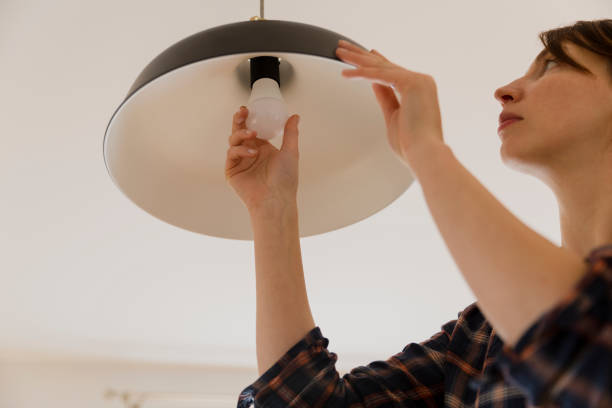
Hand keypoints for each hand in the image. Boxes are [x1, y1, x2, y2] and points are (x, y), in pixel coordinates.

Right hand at [225, 106, 300, 210]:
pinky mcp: (232, 171)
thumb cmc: (285, 180)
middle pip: (239, 131)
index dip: (249, 118)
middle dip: (239, 120)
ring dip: (241, 134)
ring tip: (252, 135)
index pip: (252, 128)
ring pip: (233, 140)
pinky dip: (240, 150)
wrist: (276, 200)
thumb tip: (295, 116)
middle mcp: (250, 154)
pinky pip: (231, 154)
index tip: (249, 108)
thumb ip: (291, 133)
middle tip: (243, 112)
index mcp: (263, 149)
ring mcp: (240, 162)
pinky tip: (252, 153)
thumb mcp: (291, 152)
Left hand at [335, 39, 444, 166]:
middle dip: (361, 56)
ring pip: (381, 66)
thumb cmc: (411, 144)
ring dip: (357, 59)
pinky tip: (346, 73)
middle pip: (384, 65)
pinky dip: (361, 74)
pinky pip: (380, 75)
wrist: (425, 154)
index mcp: (419, 89)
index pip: (392, 71)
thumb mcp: (393, 116)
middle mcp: (420, 81)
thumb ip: (385, 98)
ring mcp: (418, 80)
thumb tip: (375, 85)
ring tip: (339, 53)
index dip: (375, 62)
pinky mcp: (411, 83)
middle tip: (343, 48)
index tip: (364, 54)